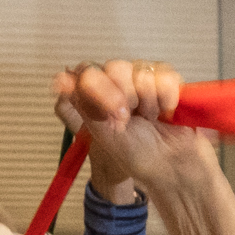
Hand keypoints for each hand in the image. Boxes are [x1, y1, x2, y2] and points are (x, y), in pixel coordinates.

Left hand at [58, 59, 211, 194]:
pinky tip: (166, 113)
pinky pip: (166, 76)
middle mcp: (117, 80)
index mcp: (96, 92)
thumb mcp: (102, 132)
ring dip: (148, 102)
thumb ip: (83, 104)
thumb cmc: (136, 153)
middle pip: (115, 68)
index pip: (87, 71)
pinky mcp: (168, 80)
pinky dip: (167, 98)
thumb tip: (63, 76)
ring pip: (140, 71)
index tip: (110, 115)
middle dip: (125, 96)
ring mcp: (142, 78)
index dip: (98, 89)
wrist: (171, 166)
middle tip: (131, 119)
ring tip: (152, 117)